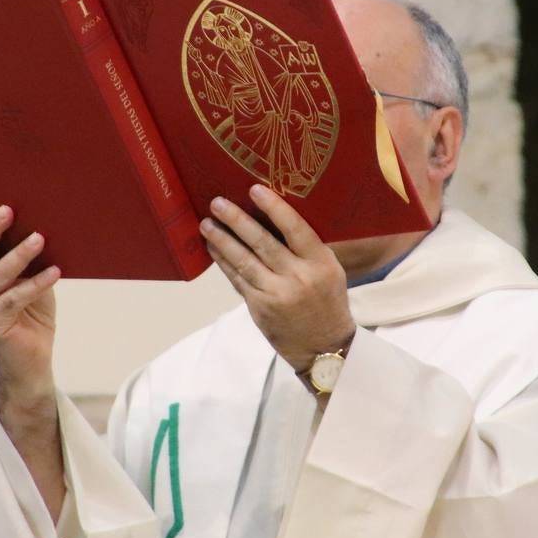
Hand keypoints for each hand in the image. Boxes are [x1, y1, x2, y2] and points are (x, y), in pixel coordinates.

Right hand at [0, 197, 66, 520]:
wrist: (32, 365)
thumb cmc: (32, 319)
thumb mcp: (31, 282)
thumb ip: (27, 260)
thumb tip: (41, 225)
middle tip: (8, 209)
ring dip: (18, 255)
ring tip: (39, 238)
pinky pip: (15, 299)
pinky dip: (36, 283)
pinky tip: (54, 271)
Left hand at [201, 185, 355, 372]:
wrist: (324, 348)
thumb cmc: (328, 302)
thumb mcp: (330, 271)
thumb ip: (308, 249)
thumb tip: (276, 217)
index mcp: (321, 264)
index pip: (295, 229)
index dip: (274, 208)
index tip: (254, 190)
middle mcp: (298, 278)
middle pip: (262, 242)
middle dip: (236, 220)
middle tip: (217, 203)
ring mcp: (276, 294)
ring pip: (243, 261)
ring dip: (222, 240)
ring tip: (206, 224)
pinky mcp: (259, 308)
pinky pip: (237, 280)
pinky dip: (224, 263)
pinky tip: (213, 249)